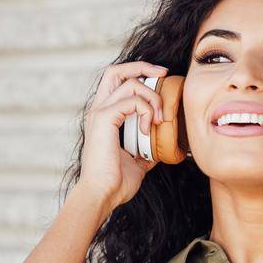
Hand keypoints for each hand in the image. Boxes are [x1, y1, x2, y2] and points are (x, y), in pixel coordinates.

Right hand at [74, 60, 168, 212]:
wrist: (102, 195)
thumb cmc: (115, 183)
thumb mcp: (137, 162)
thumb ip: (146, 150)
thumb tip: (161, 148)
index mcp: (104, 117)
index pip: (117, 81)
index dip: (139, 73)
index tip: (161, 80)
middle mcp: (98, 110)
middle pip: (116, 70)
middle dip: (143, 67)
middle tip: (163, 75)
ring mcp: (100, 113)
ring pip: (130, 83)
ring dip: (151, 97)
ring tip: (159, 119)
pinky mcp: (104, 119)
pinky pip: (131, 101)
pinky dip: (146, 111)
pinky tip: (148, 129)